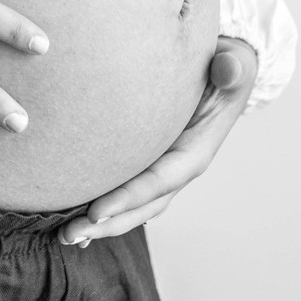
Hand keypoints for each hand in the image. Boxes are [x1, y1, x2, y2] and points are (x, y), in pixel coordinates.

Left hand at [59, 36, 257, 246]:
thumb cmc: (226, 67)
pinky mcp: (149, 162)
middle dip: (107, 223)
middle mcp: (178, 168)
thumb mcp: (233, 64)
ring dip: (101, 224)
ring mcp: (163, 168)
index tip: (95, 212)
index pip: (159, 181)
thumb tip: (227, 69)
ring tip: (66, 236)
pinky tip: (78, 222)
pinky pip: (126, 190)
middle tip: (67, 235)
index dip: (129, 198)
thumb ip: (231, 68)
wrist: (227, 70)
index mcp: (195, 151)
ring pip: (132, 206)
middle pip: (142, 206)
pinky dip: (104, 209)